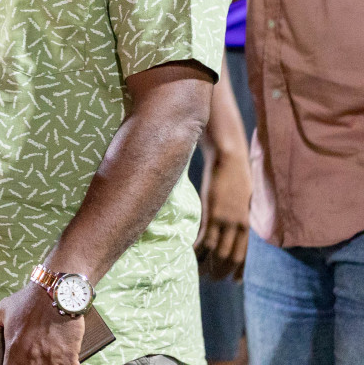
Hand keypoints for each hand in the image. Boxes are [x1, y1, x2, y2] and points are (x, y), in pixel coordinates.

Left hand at [0, 281, 85, 364]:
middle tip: (34, 360)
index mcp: (15, 348)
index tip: (17, 362)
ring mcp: (51, 359)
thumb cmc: (29, 299)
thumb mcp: (3, 308)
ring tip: (48, 360)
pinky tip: (64, 361)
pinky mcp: (69, 356)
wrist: (55, 291)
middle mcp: (32, 357)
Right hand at [195, 143, 250, 280]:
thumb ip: (242, 218)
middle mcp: (240, 225)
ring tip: (199, 272)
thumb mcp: (246, 201)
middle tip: (211, 279)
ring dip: (207, 265)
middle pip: (230, 257)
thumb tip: (235, 230)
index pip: (246, 255)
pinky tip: (191, 254)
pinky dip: (197, 249)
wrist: (229, 159)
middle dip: (221, 271)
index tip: (234, 282)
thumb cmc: (238, 177)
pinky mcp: (212, 213)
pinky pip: (204, 238)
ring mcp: (225, 220)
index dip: (240, 271)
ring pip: (217, 252)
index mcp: (250, 224)